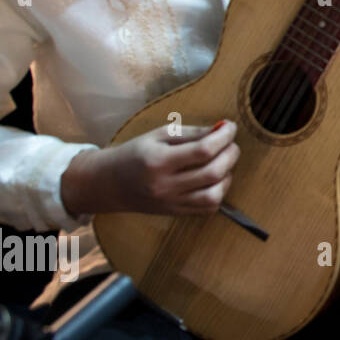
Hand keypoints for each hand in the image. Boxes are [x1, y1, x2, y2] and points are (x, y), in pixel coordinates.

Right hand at [61, 121, 240, 217]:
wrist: (108, 184)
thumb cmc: (135, 154)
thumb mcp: (158, 135)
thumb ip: (191, 133)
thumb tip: (223, 129)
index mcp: (158, 161)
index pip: (203, 150)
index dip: (224, 137)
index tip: (230, 127)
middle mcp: (165, 185)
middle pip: (212, 173)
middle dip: (230, 154)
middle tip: (230, 144)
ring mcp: (171, 203)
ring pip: (214, 195)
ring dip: (227, 176)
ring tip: (223, 163)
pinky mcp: (175, 213)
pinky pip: (207, 208)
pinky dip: (219, 192)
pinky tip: (215, 179)